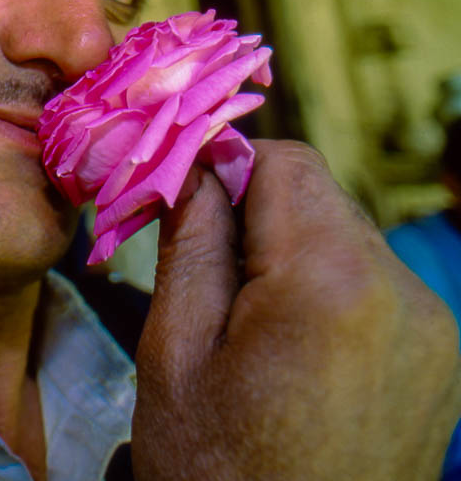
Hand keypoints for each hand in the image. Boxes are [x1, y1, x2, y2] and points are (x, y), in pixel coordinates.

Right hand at [132, 140, 460, 479]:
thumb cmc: (218, 471)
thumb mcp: (174, 352)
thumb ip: (190, 243)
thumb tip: (193, 164)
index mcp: (330, 282)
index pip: (282, 160)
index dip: (221, 165)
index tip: (177, 198)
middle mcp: (401, 292)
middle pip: (318, 194)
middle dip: (253, 212)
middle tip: (199, 266)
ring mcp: (430, 327)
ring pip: (345, 234)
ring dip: (289, 250)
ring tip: (244, 319)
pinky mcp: (437, 356)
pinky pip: (372, 283)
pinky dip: (326, 287)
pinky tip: (289, 344)